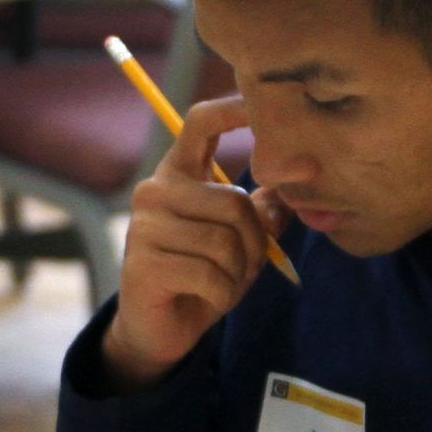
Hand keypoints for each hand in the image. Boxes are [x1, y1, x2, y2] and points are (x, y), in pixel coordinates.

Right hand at [104, 96, 289, 392]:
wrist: (160, 326)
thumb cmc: (203, 274)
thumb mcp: (240, 240)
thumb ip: (263, 212)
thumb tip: (287, 189)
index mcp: (179, 173)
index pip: (201, 123)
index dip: (233, 110)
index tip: (262, 105)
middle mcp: (155, 190)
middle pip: (233, 201)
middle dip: (253, 243)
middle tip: (243, 267)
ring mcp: (144, 225)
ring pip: (224, 241)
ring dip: (239, 273)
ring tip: (224, 284)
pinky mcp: (143, 262)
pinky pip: (210, 274)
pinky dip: (224, 294)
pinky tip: (209, 299)